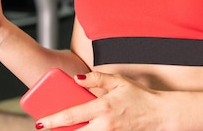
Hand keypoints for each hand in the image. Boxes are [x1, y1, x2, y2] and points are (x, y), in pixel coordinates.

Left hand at [35, 72, 163, 130]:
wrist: (162, 115)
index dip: (54, 120)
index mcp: (102, 108)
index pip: (72, 116)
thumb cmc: (140, 97)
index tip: (40, 123)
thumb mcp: (118, 81)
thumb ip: (96, 78)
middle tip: (47, 128)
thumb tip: (76, 78)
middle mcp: (105, 125)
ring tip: (61, 130)